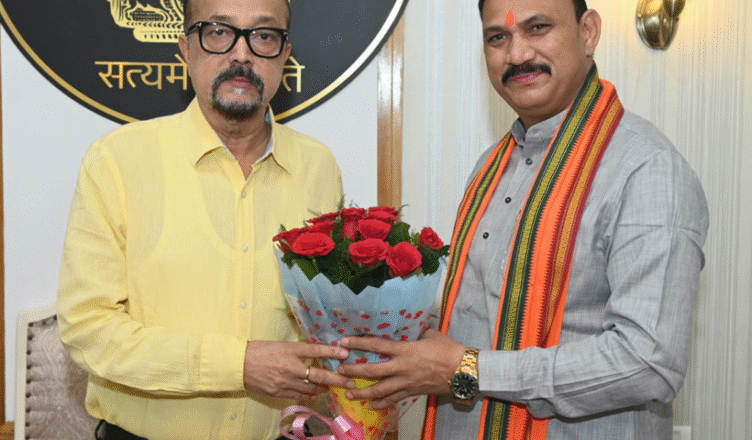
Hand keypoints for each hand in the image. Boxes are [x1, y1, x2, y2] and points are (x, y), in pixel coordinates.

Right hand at [243, 340, 353, 400]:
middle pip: (318, 374)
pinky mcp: (278, 392)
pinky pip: (298, 396)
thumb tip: (315, 351)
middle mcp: (290, 366)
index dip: (332, 352)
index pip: (316, 350)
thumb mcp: (280, 344)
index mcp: (290, 350)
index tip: (345, 353)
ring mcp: (285, 382)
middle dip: (336, 379)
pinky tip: (315, 394)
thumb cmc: (258, 350)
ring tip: (332, 387)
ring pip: (311, 388)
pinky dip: (308, 395)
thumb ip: (298, 349)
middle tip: (349, 382)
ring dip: (323, 388)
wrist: (237, 364)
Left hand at [337, 329, 465, 408]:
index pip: (377, 346)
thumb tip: (412, 324)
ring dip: (363, 392)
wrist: (464, 371)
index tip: (344, 342)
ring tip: (349, 393)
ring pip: (380, 390)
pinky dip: (382, 403)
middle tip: (340, 370)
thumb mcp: (432, 334)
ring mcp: (407, 382)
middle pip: (373, 371)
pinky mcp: (412, 392)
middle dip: (354, 371)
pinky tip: (371, 405)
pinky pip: (394, 400)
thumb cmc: (449, 349)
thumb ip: (418, 331)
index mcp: (406, 350)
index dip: (359, 343)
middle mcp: (402, 367)